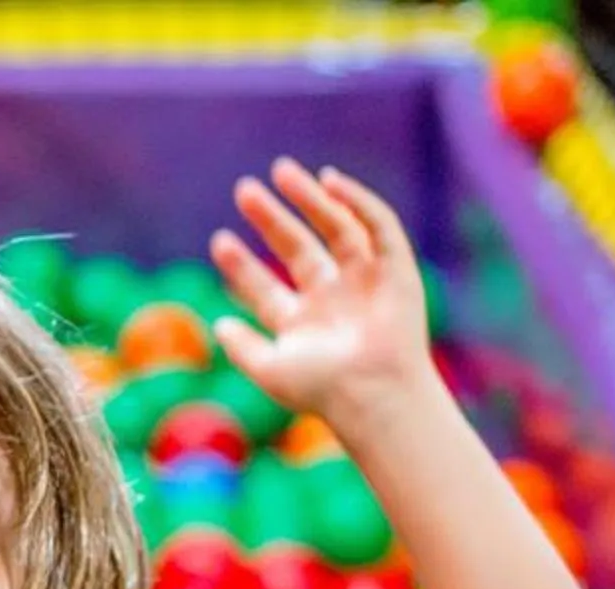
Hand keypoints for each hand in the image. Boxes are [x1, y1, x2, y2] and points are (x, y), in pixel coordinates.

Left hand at [208, 159, 435, 425]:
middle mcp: (332, 299)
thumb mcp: (269, 368)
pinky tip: (329, 181)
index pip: (264, 287)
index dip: (241, 265)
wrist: (373, 391)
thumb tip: (218, 325)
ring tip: (281, 171)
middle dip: (271, 218)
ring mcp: (365, 283)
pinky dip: (358, 202)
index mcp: (302, 324)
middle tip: (244, 189)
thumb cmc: (322, 389)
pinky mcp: (396, 269)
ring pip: (336, 229)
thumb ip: (242, 347)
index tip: (219, 241)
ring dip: (310, 199)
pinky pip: (378, 227)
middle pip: (297, 248)